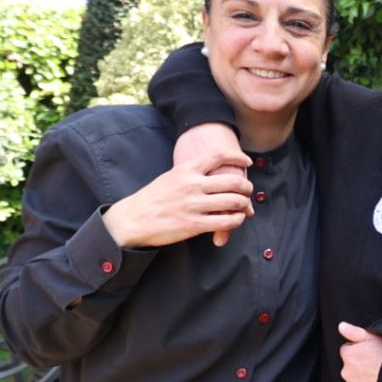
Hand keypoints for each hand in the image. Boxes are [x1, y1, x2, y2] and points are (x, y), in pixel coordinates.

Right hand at [102, 148, 253, 248]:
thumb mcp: (171, 177)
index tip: (248, 163)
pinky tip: (237, 219)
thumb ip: (191, 174)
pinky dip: (237, 220)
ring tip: (245, 207)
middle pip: (233, 181)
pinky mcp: (194, 224)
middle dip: (247, 187)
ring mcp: (194, 205)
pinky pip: (225, 221)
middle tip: (249, 191)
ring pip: (233, 202)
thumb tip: (212, 173)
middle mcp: (192, 185)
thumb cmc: (152, 198)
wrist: (133, 219)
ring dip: (244, 204)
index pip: (219, 157)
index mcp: (186, 170)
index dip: (238, 158)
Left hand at [337, 321, 381, 381]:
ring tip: (377, 378)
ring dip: (360, 380)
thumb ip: (354, 332)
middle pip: (349, 367)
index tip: (370, 355)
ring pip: (352, 381)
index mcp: (348, 354)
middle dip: (358, 367)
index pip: (347, 351)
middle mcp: (345, 371)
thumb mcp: (373, 337)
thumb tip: (341, 326)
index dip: (359, 352)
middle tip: (375, 367)